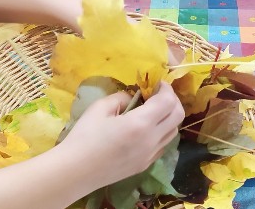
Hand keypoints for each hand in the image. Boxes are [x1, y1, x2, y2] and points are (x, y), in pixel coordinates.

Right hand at [60, 82, 183, 188]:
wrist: (75, 172)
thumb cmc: (84, 137)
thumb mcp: (100, 108)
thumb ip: (121, 97)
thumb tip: (133, 96)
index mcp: (141, 123)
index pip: (168, 101)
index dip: (166, 89)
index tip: (157, 83)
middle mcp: (151, 140)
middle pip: (178, 116)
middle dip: (172, 100)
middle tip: (158, 94)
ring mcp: (151, 155)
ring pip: (174, 131)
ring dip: (169, 117)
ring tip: (153, 110)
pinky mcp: (146, 165)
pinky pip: (163, 144)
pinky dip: (162, 132)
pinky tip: (146, 129)